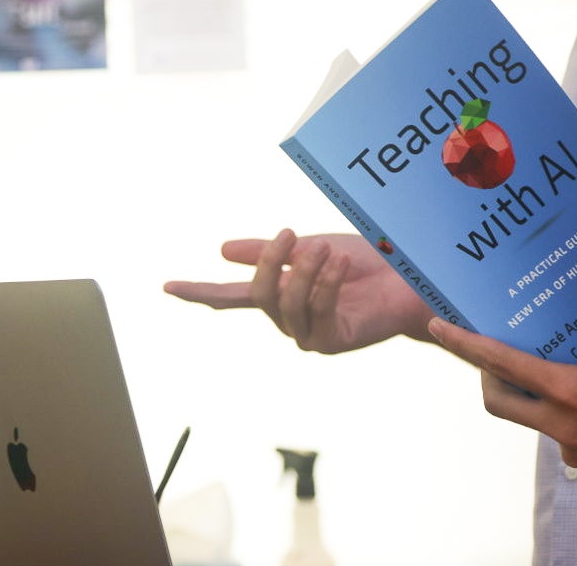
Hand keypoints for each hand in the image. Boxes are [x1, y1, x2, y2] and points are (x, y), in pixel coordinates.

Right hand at [165, 229, 433, 353]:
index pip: (230, 296)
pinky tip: (342, 265)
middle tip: (290, 234)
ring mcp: (308, 335)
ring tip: (327, 248)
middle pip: (256, 296)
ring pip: (284, 305)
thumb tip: (222, 250)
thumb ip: (271, 254)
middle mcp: (288, 320)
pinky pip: (315, 312)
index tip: (166, 286)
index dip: (198, 291)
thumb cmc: (367, 264)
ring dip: (303, 271)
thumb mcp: (311, 249)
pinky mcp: (331, 342)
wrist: (410, 280)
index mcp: (280, 296)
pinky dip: (325, 284)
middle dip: (270, 262)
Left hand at [428, 320, 576, 493]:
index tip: (439, 327)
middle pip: (499, 400)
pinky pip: (557, 431)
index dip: (465, 345)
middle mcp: (564, 426)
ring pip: (527, 417)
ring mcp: (576, 449)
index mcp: (571, 392)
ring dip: (522, 390)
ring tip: (539, 359)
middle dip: (484, 374)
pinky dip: (556, 408)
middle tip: (488, 347)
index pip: (501, 364)